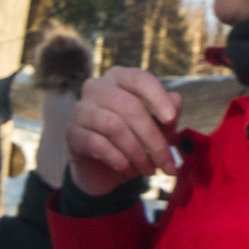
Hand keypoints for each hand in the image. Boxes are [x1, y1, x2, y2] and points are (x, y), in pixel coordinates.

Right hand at [66, 65, 182, 196]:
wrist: (104, 170)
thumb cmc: (135, 141)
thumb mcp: (158, 129)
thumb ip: (169, 114)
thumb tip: (176, 100)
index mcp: (120, 79)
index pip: (139, 78)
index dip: (157, 96)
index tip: (172, 119)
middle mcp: (97, 88)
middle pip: (129, 106)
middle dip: (153, 138)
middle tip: (166, 162)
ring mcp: (80, 110)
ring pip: (113, 125)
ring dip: (137, 152)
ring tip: (149, 169)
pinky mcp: (71, 134)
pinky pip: (96, 143)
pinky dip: (118, 158)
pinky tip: (127, 168)